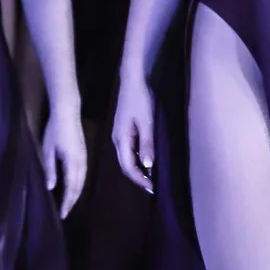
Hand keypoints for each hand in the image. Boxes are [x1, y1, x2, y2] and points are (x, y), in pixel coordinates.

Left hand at [42, 107, 89, 218]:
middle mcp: (81, 162)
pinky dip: (79, 183)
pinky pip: (83, 173)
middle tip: (66, 212)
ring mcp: (84, 157)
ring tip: (69, 203)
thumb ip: (50, 169)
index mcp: (72, 162)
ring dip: (76, 193)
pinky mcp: (84, 153)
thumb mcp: (48, 150)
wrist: (68, 112)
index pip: (71, 187)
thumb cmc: (55, 130)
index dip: (67, 202)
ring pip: (82, 180)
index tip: (63, 214)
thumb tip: (51, 187)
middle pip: (79, 186)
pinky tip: (74, 186)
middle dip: (72, 200)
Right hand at [111, 71, 157, 195]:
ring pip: (127, 158)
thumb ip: (147, 144)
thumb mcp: (147, 122)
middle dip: (138, 177)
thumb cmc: (140, 100)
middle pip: (125, 164)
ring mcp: (119, 134)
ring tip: (151, 177)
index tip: (151, 188)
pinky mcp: (124, 130)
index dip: (139, 179)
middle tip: (152, 187)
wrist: (132, 81)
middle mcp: (117, 139)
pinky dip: (137, 158)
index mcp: (121, 139)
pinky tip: (147, 160)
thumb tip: (147, 165)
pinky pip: (129, 149)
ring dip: (138, 169)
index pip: (128, 166)